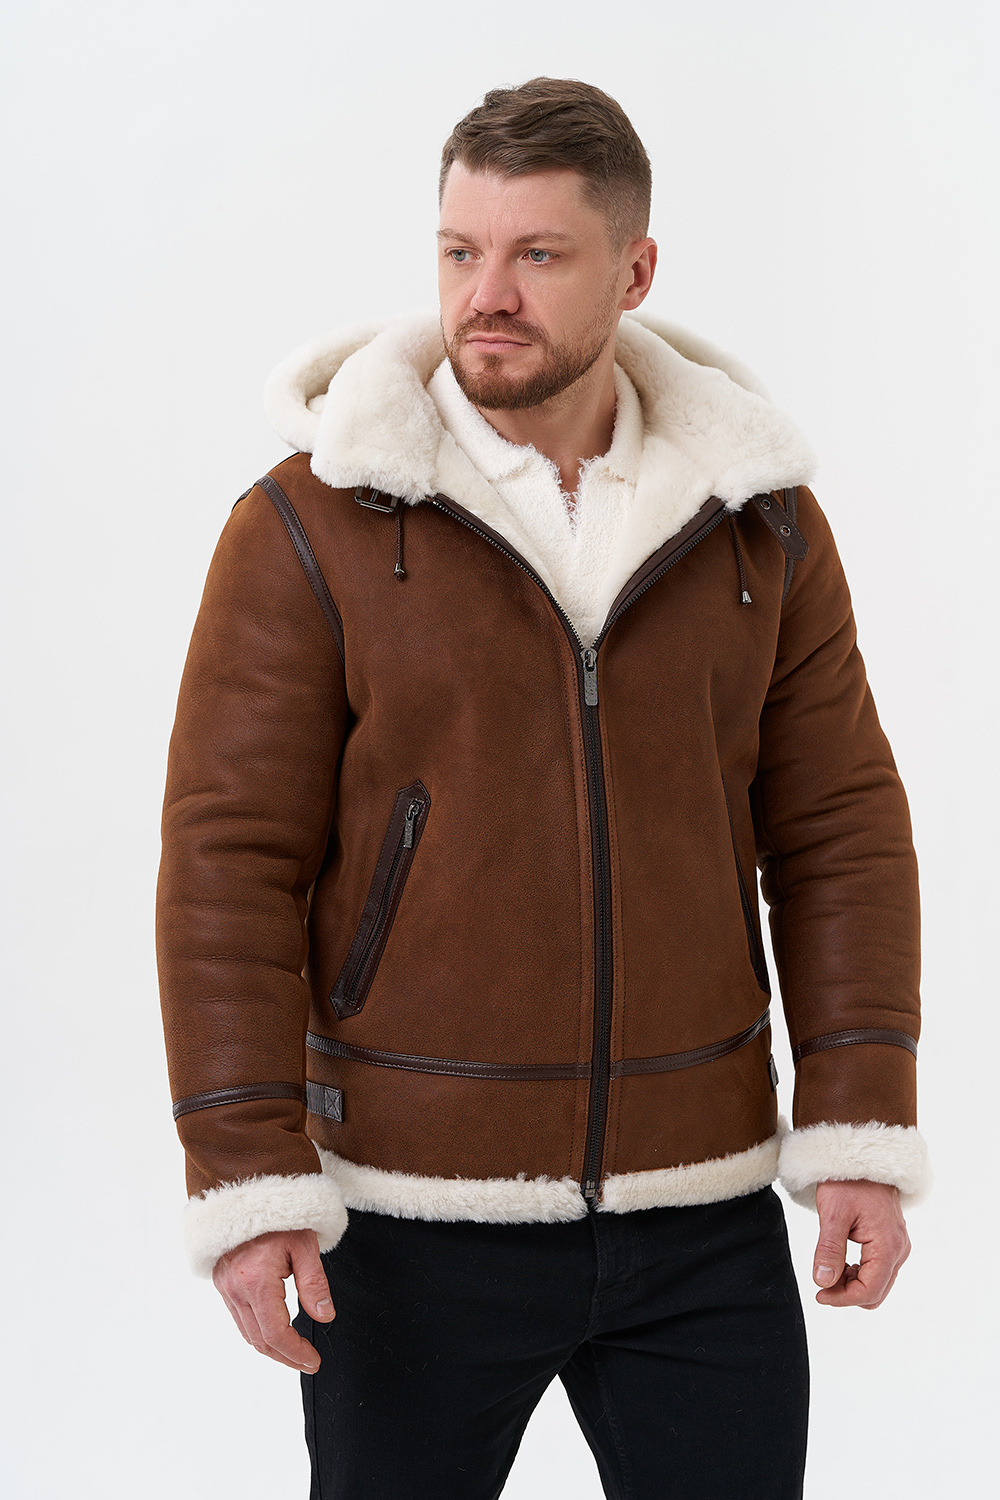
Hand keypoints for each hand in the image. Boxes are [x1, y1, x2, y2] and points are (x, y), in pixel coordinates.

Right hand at [213, 1227, 335, 1369]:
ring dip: (270, 1348)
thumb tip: (325, 1316)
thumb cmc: (279, 1215)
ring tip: (293, 1352)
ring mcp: (225, 1287)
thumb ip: (314, 1284)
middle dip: (284, 1357)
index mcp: (256, 1280)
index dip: (295, 1353)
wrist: (248, 1191)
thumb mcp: (304, 1245)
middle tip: (306, 1361)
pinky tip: (274, 1332)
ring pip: (247, 1333)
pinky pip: (238, 1319)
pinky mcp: (222, 1283)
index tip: (313, 1360)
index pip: (275, 1333)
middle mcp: (235, 1288)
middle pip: (259, 1340)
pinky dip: (257, 1332)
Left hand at [812, 1179, 910, 1308]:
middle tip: (821, 1284)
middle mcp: (899, 1250)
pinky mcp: (892, 1242)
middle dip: (848, 1294)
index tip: (819, 1294)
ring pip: (879, 1284)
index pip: (869, 1291)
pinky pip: (880, 1271)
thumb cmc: (847, 1182)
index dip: (842, 1299)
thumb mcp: (833, 1214)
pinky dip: (860, 1274)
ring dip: (853, 1285)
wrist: (862, 1158)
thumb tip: (823, 1283)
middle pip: (876, 1293)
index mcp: (888, 1246)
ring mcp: (898, 1247)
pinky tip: (841, 1262)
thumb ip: (829, 1250)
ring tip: (830, 1268)